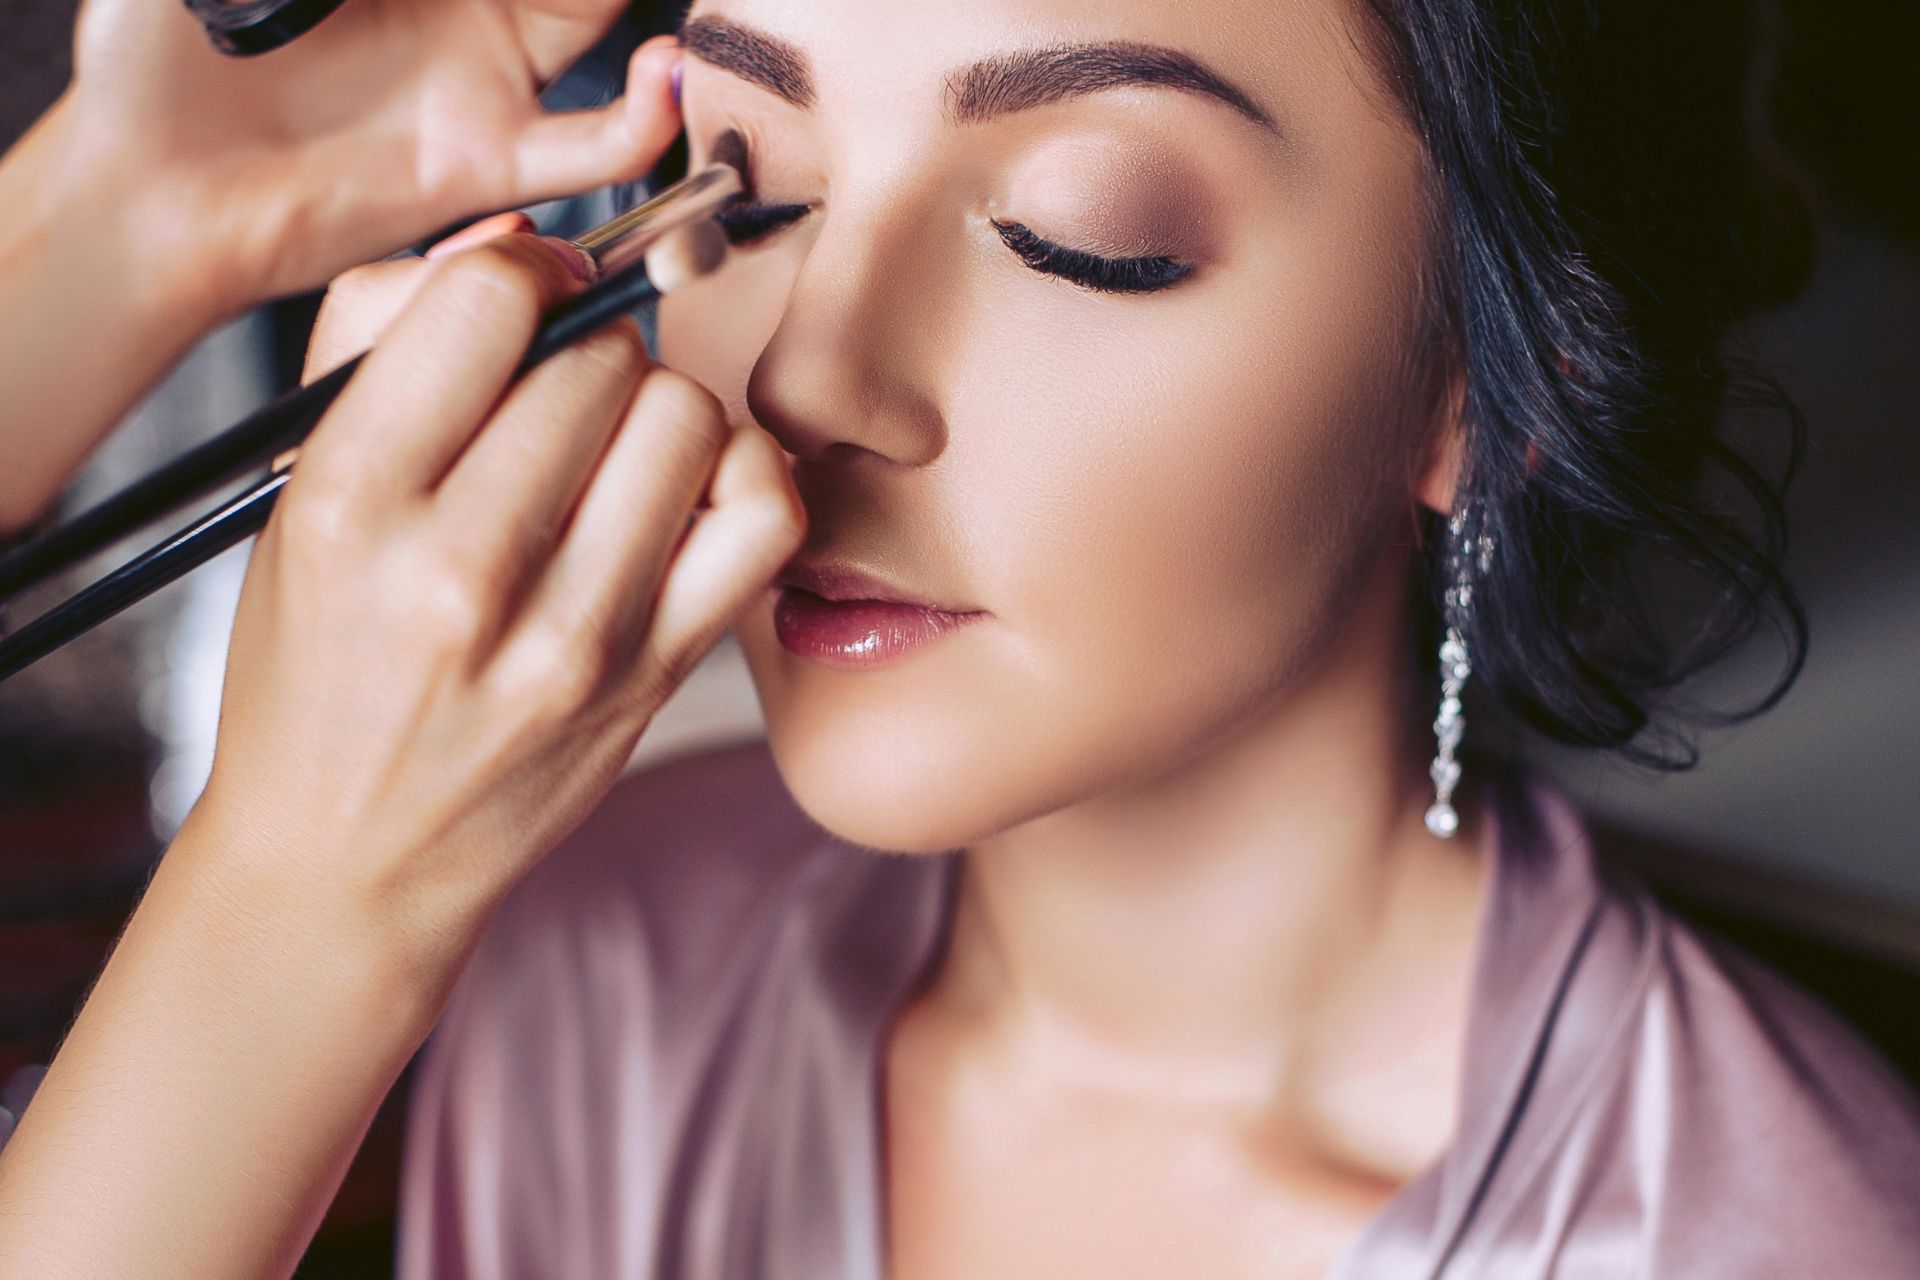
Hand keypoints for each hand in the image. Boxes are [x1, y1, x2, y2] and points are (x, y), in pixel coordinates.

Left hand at [60, 0, 681, 311]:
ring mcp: (482, 81)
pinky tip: (660, 79)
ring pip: (595, 21)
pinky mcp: (488, 161)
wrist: (147, 192)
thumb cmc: (158, 63)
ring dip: (636, 15)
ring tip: (650, 13)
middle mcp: (457, 7)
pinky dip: (648, 120)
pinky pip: (597, 147)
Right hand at [187, 227, 802, 968]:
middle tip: (559, 400)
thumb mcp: (298, 495)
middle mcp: (461, 575)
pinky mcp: (655, 678)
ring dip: (658, 407)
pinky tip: (688, 490)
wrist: (350, 858)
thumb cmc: (318, 665)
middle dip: (586, 352)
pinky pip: (761, 517)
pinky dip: (740, 474)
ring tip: (613, 448)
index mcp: (350, 508)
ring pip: (686, 420)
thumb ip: (380, 340)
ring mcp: (573, 638)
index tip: (522, 303)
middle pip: (600, 361)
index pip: (483, 304)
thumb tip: (515, 245)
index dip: (521, 275)